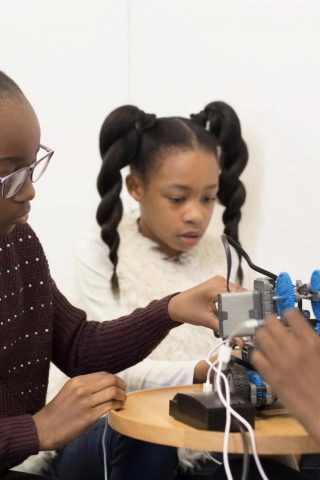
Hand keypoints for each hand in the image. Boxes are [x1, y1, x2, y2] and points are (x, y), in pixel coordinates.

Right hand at [33, 372, 125, 450]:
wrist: (43, 429)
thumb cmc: (57, 412)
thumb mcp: (69, 391)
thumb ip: (84, 386)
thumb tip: (104, 385)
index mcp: (77, 380)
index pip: (103, 374)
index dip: (115, 378)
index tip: (119, 384)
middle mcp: (82, 389)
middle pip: (111, 380)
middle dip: (121, 385)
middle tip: (124, 390)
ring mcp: (86, 402)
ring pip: (112, 392)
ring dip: (122, 396)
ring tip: (123, 400)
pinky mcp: (89, 417)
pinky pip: (109, 406)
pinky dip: (117, 405)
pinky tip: (118, 407)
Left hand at [168, 275, 243, 331]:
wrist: (176, 306)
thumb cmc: (186, 310)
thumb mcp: (207, 321)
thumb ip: (225, 330)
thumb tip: (238, 339)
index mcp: (215, 287)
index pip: (239, 296)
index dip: (245, 308)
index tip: (248, 319)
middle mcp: (219, 281)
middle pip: (240, 294)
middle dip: (243, 307)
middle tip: (243, 320)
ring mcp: (218, 281)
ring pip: (237, 293)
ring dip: (238, 304)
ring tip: (236, 316)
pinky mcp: (217, 285)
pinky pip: (231, 293)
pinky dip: (233, 302)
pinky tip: (230, 310)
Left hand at [252, 311, 319, 442]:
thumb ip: (314, 342)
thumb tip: (303, 333)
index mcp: (312, 342)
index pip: (291, 315)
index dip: (288, 315)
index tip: (287, 318)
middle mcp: (293, 349)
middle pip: (270, 322)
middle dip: (272, 322)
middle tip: (274, 327)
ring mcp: (279, 363)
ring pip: (260, 336)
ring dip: (263, 335)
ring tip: (268, 340)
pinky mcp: (270, 377)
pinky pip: (255, 356)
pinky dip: (258, 354)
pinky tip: (264, 357)